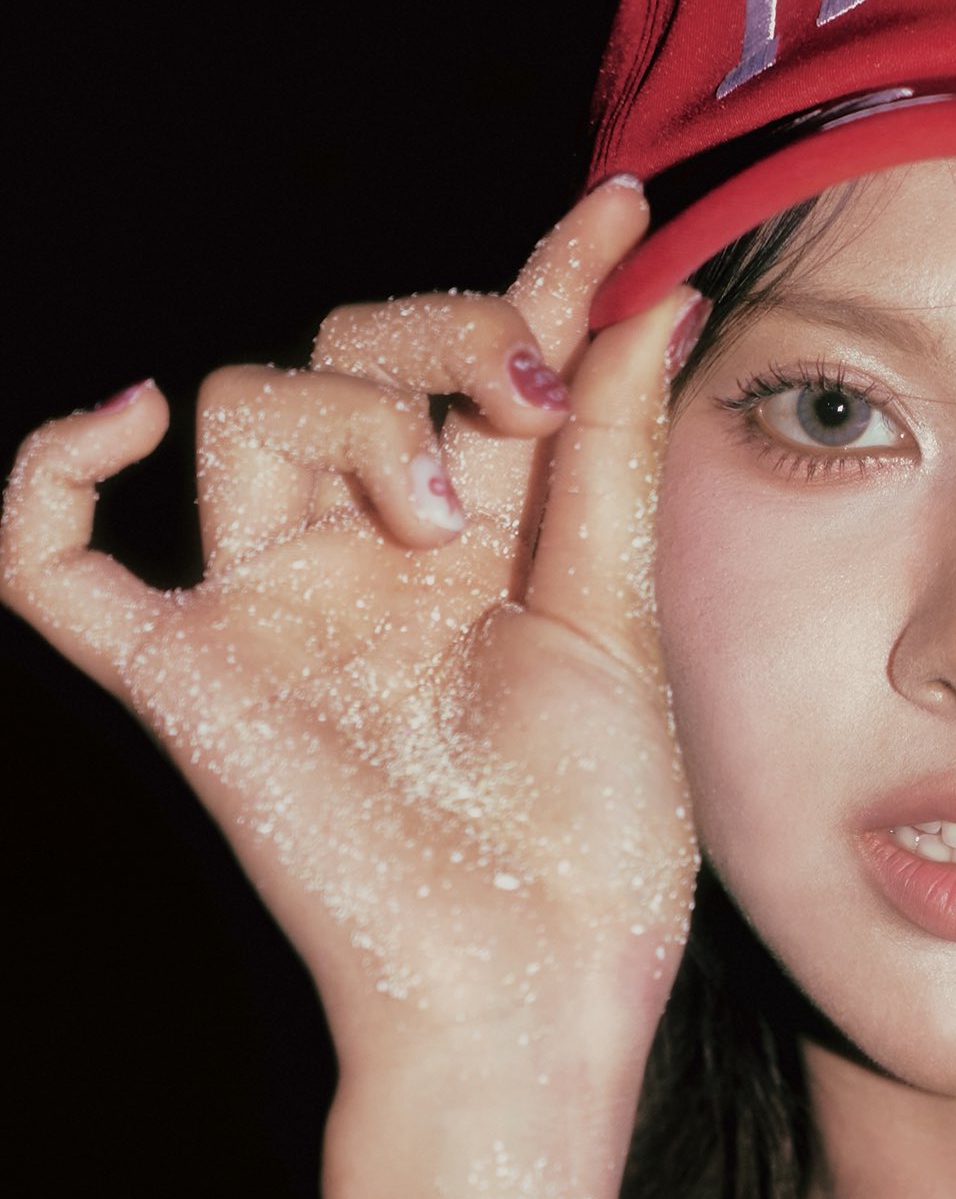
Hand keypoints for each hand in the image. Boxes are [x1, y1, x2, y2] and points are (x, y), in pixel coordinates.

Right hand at [1, 183, 702, 1113]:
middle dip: (444, 336)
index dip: (538, 277)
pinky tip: (126, 416)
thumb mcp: (621, 620)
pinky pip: (47, 561)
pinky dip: (47, 470)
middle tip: (522, 400)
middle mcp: (363, 559)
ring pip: (243, 410)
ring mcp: (267, 611)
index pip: (475, 367)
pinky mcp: (184, 681)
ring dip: (347, 415)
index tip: (626, 210)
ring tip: (434, 517)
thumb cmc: (592, 845)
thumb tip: (652, 294)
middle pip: (349, 352)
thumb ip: (613, 458)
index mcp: (479, 544)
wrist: (533, 987)